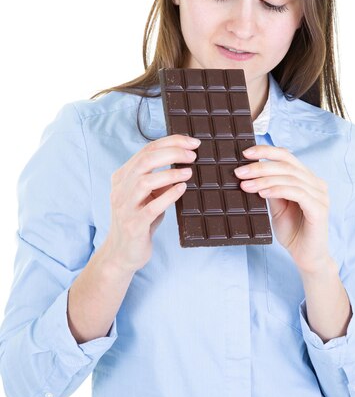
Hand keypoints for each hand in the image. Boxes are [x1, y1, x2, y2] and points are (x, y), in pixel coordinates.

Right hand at [106, 134, 199, 272]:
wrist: (121, 254)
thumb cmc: (139, 221)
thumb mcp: (147, 196)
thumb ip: (158, 179)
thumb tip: (184, 162)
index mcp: (123, 177)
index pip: (146, 150)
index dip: (171, 142)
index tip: (192, 142)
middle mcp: (121, 189)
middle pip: (145, 160)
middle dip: (172, 152)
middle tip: (193, 155)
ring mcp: (125, 207)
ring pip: (145, 181)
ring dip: (171, 173)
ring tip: (189, 172)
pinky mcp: (134, 225)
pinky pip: (152, 207)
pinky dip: (169, 195)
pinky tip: (182, 189)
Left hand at [234, 145, 330, 273]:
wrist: (306, 257)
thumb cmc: (292, 231)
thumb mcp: (276, 206)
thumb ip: (269, 187)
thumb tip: (250, 172)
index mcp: (307, 178)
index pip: (287, 156)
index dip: (266, 151)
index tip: (246, 153)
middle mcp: (316, 183)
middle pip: (286, 165)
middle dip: (260, 166)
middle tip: (240, 172)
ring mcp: (320, 195)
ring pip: (290, 178)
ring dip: (264, 179)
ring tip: (245, 184)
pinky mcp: (319, 209)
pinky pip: (297, 193)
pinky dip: (277, 190)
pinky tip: (262, 193)